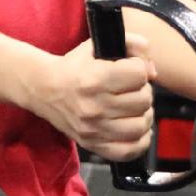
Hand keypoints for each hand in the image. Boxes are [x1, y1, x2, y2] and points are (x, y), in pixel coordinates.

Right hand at [33, 34, 156, 160]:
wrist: (43, 89)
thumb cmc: (74, 67)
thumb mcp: (97, 45)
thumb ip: (131, 44)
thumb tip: (152, 71)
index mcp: (95, 78)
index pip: (139, 75)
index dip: (139, 69)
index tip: (131, 69)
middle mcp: (94, 106)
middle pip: (143, 100)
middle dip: (143, 91)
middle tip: (133, 89)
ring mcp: (93, 129)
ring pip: (140, 126)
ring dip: (144, 115)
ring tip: (135, 108)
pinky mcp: (93, 144)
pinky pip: (129, 151)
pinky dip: (140, 141)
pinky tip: (136, 129)